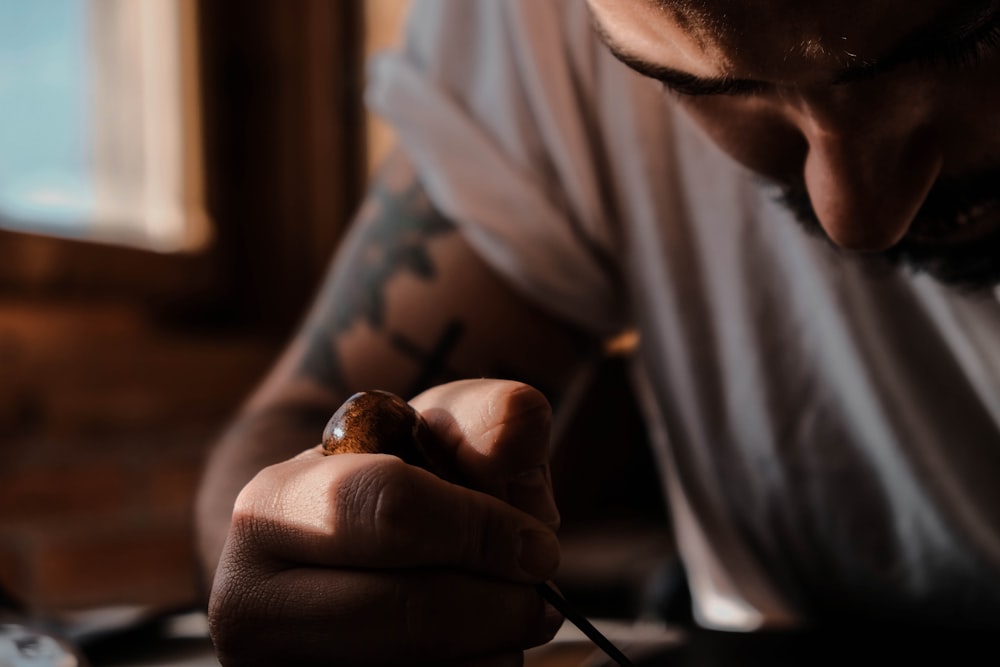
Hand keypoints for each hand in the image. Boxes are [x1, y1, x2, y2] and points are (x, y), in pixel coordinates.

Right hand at [207, 379, 563, 665]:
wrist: (338, 561)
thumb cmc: (395, 490)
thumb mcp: (435, 434)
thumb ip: (485, 417)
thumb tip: (523, 421)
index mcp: (269, 508)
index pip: (392, 511)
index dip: (483, 530)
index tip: (539, 546)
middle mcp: (248, 603)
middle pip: (411, 612)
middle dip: (500, 603)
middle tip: (538, 595)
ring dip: (493, 648)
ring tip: (497, 614)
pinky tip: (468, 649)